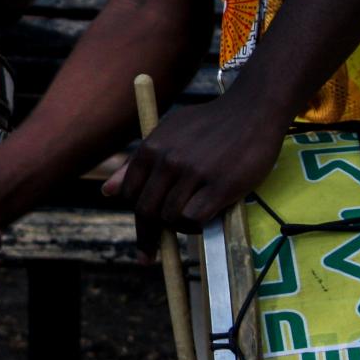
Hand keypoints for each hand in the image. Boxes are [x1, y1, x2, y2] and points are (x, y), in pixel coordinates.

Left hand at [101, 93, 286, 254]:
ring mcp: (193, 173)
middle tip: (155, 250)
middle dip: (150, 234)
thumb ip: (136, 163)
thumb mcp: (167, 133)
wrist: (252, 109)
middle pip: (147, 211)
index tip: (144, 232)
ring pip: (171, 219)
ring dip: (179, 228)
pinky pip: (195, 220)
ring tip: (192, 221)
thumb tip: (107, 191)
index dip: (136, 216)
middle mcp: (167, 161)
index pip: (130, 193)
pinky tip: (205, 219)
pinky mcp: (220, 186)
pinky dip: (196, 227)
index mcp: (151, 147)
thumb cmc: (209, 123)